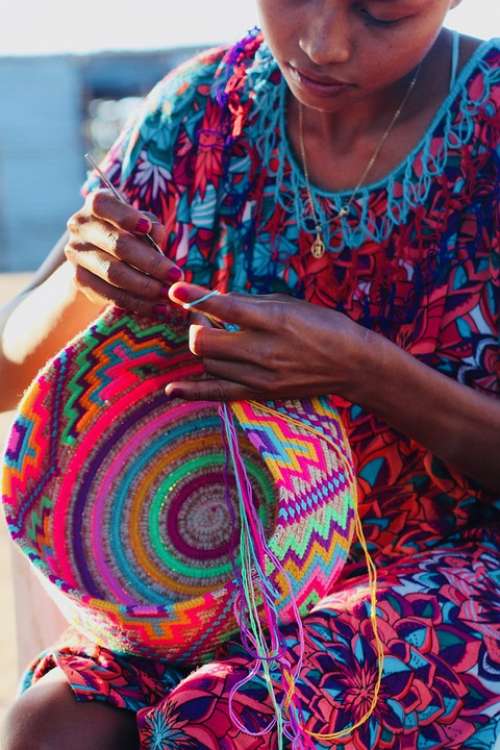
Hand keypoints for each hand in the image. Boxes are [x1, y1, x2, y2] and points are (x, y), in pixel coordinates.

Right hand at [64, 189, 184, 318]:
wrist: (99, 258)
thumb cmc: (129, 235)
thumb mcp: (141, 225)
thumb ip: (150, 226)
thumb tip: (156, 233)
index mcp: (96, 205)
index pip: (103, 205)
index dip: (126, 217)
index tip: (147, 228)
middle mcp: (80, 226)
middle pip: (117, 245)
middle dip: (151, 263)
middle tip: (176, 276)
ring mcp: (77, 254)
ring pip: (114, 273)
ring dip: (146, 287)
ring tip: (169, 294)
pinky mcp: (79, 279)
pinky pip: (111, 295)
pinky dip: (137, 303)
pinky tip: (158, 308)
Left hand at [165, 282, 366, 401]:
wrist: (352, 364)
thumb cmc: (322, 325)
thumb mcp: (289, 303)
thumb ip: (249, 302)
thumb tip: (213, 301)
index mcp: (273, 320)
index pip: (225, 308)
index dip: (195, 298)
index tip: (175, 290)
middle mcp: (264, 350)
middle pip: (205, 342)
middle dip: (196, 326)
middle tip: (203, 317)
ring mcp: (261, 376)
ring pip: (209, 364)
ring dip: (205, 349)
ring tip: (217, 338)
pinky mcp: (261, 394)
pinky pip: (219, 394)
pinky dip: (193, 391)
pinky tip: (171, 389)